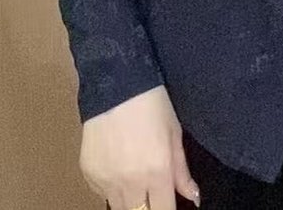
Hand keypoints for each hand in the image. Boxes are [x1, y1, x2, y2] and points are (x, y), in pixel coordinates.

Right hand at [79, 84, 200, 209]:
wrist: (116, 84)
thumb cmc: (153, 105)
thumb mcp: (174, 134)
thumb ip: (182, 171)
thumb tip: (194, 198)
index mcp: (157, 172)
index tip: (168, 205)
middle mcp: (130, 182)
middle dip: (149, 208)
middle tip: (153, 195)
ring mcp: (106, 180)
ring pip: (119, 208)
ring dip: (130, 202)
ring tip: (138, 183)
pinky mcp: (88, 173)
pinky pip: (101, 194)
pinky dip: (112, 189)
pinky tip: (119, 170)